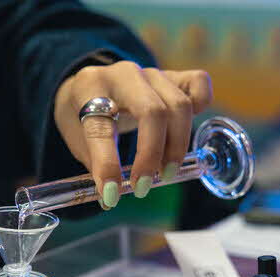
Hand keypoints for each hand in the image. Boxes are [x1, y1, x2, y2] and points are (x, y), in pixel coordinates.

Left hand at [54, 62, 211, 209]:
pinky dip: (202, 104)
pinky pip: (198, 84)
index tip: (111, 194)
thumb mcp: (77, 137)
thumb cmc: (83, 115)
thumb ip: (95, 166)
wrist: (90, 86)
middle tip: (143, 186)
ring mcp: (151, 72)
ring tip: (166, 173)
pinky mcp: (173, 75)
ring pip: (179, 105)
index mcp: (88, 87)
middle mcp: (122, 74)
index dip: (108, 165)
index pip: (101, 127)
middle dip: (151, 155)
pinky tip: (187, 132)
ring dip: (177, 146)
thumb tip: (110, 200)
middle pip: (151, 112)